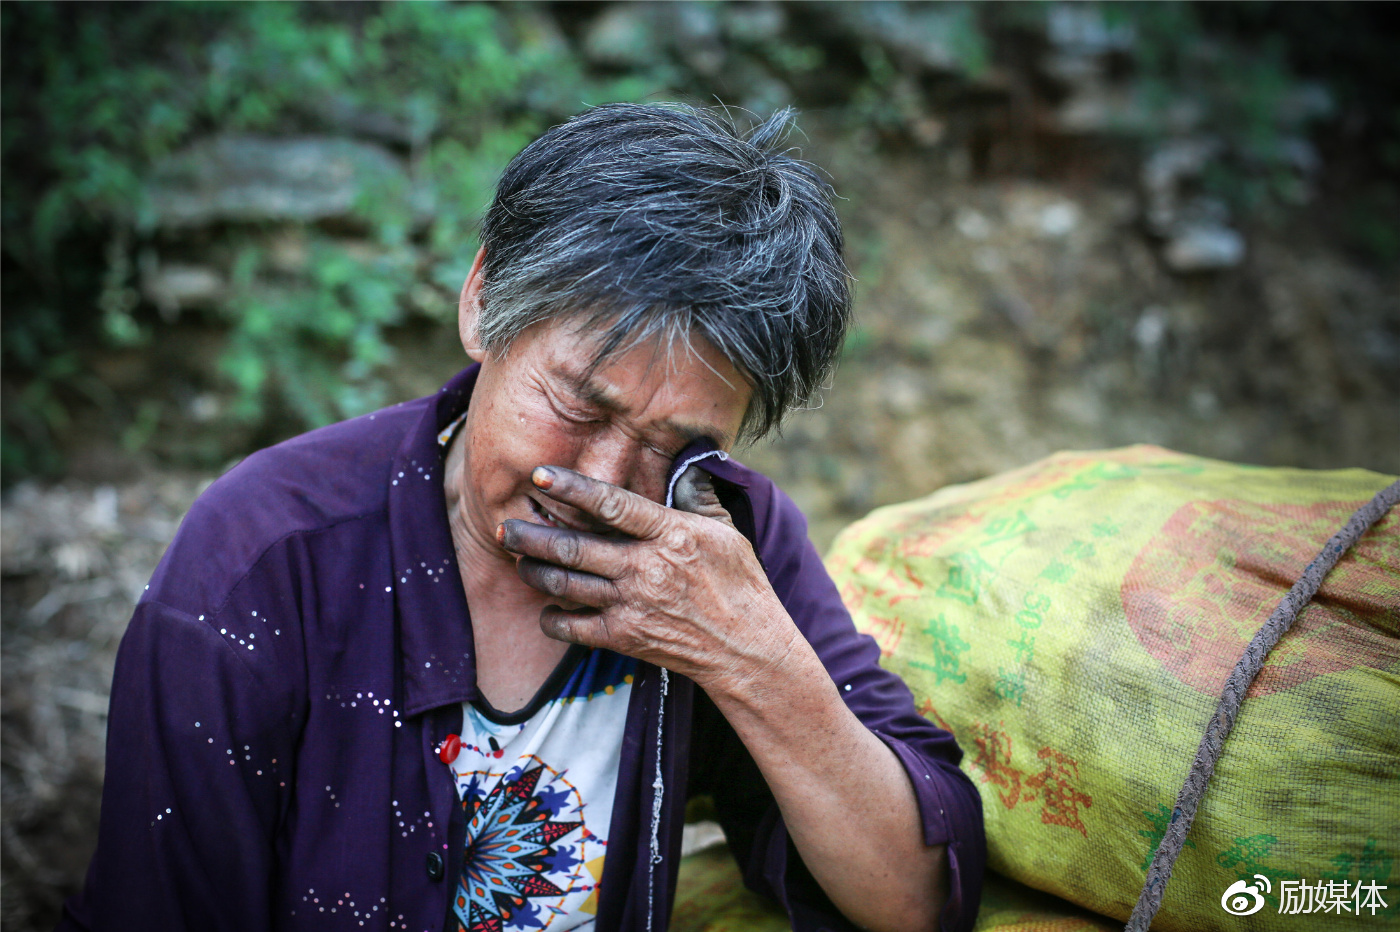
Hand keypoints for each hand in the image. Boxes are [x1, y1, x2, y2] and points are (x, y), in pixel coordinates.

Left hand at [498, 465, 798, 692]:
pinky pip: (573, 628)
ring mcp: (632, 605)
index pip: (612, 505)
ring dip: (536, 572)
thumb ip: (697, 495)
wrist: (746, 648)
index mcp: (670, 534)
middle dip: (533, 536)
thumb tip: (688, 458)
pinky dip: (552, 619)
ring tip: (519, 560)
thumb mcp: (726, 531)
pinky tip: (547, 609)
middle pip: (574, 547)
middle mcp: (645, 568)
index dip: (572, 488)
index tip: (540, 476)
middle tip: (507, 527)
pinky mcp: (625, 638)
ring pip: (566, 585)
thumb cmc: (739, 584)